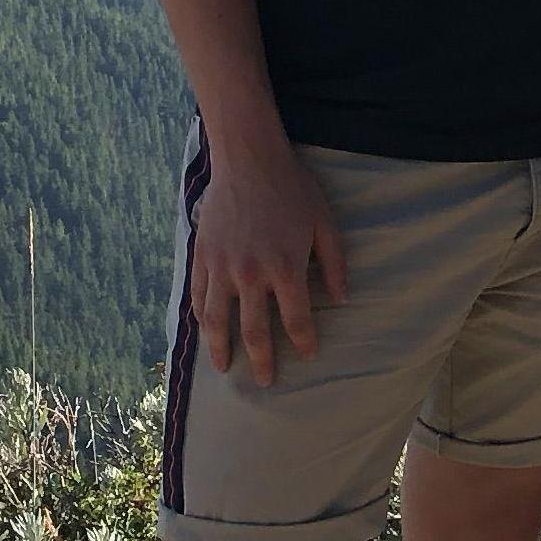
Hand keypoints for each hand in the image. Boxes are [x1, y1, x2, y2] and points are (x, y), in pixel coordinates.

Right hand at [191, 139, 347, 384]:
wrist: (249, 158)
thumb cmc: (292, 188)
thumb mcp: (325, 222)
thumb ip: (335, 263)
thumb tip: (341, 299)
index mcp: (286, 268)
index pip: (297, 320)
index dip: (304, 341)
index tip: (307, 354)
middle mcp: (252, 274)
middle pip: (255, 331)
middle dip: (262, 361)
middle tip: (265, 381)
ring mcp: (222, 267)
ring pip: (218, 321)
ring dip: (221, 349)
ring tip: (225, 368)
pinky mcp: (202, 256)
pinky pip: (199, 296)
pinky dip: (201, 317)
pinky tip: (206, 331)